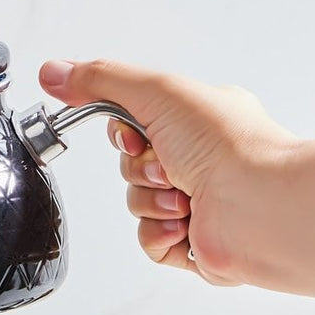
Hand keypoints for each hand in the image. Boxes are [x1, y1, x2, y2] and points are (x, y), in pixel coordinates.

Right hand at [38, 59, 294, 283]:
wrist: (261, 205)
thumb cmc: (228, 144)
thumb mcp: (156, 91)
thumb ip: (100, 79)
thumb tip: (52, 72)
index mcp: (198, 120)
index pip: (134, 122)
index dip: (123, 132)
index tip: (135, 135)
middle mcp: (201, 159)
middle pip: (130, 165)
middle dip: (140, 169)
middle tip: (170, 167)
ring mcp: (199, 203)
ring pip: (136, 202)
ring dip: (151, 200)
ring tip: (184, 198)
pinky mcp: (195, 243)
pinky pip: (148, 241)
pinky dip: (159, 233)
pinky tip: (183, 224)